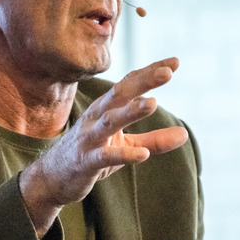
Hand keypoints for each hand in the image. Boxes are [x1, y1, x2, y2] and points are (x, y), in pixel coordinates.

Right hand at [19, 58, 188, 236]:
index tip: (175, 62)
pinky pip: (106, 157)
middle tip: (167, 72)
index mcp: (106, 107)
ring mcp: (90, 138)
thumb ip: (154, 140)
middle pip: (120, 94)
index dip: (151, 72)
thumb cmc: (92, 154)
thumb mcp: (125, 145)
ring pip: (110, 121)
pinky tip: (143, 155)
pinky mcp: (86, 161)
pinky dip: (124, 154)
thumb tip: (185, 134)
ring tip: (153, 103)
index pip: (130, 83)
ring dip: (131, 111)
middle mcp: (97, 116)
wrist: (54, 177)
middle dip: (143, 81)